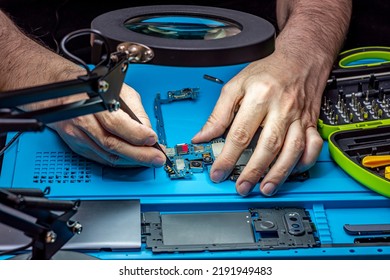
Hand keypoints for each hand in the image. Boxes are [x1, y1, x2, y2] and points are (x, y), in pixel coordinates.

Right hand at [47, 84, 165, 166]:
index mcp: (94, 103)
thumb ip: (135, 111)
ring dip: (130, 160)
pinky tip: (130, 161)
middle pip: (113, 144)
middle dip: (139, 154)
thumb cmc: (94, 89)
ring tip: (148, 160)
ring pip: (107, 155)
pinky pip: (100, 158)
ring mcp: (77, 134)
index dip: (137, 134)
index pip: (117, 124)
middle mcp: (83, 119)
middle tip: (156, 158)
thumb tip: (148, 131)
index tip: (152, 140)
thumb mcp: (120, 91)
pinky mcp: (76, 145)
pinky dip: (118, 161)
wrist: (63, 92)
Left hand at [192, 50, 324, 195]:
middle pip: (267, 146)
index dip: (227, 157)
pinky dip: (305, 162)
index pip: (240, 134)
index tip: (218, 172)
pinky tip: (291, 171)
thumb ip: (218, 113)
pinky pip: (313, 146)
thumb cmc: (267, 72)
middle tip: (241, 187)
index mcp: (259, 97)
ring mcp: (299, 118)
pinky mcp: (311, 123)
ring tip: (265, 188)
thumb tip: (203, 136)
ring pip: (292, 150)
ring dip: (278, 173)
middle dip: (253, 171)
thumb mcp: (235, 85)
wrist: (301, 59)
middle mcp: (281, 109)